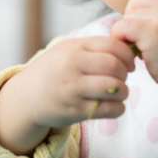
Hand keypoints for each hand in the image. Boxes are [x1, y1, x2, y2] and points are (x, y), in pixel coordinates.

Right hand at [0, 36, 135, 128]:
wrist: (26, 97)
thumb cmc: (55, 70)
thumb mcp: (69, 50)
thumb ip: (96, 47)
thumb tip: (130, 47)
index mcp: (75, 48)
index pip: (113, 46)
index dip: (128, 56)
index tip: (130, 64)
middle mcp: (73, 67)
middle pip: (114, 67)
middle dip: (125, 73)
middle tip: (122, 78)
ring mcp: (73, 90)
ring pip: (114, 88)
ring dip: (124, 91)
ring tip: (119, 92)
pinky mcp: (74, 111)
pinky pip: (108, 110)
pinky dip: (118, 108)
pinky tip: (114, 106)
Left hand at [111, 0, 157, 92]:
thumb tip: (133, 9)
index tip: (144, 17)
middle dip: (133, 18)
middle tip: (143, 37)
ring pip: (128, 14)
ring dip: (128, 31)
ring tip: (141, 46)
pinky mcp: (151, 32)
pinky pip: (121, 26)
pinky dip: (121, 39)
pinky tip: (132, 51)